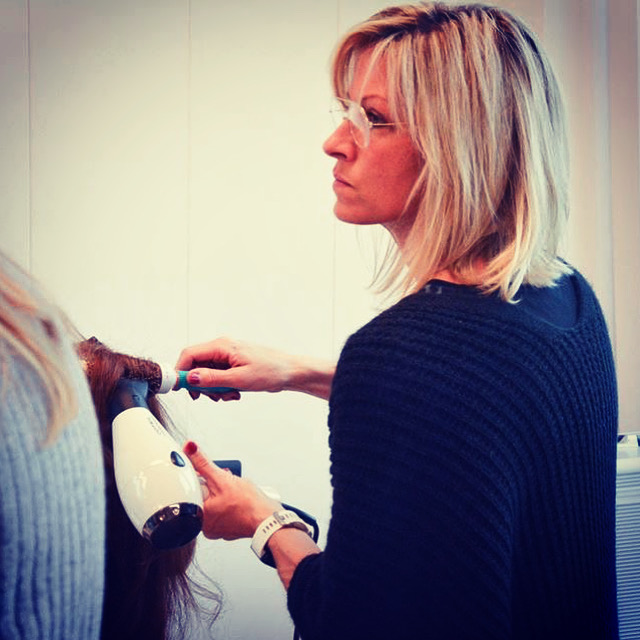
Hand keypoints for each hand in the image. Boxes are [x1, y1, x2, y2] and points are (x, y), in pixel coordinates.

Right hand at [175, 337, 335, 400]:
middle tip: (214, 396)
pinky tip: (235, 392)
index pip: (189, 355)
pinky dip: (222, 388)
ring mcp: (226, 356)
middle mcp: (221, 348)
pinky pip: (217, 377)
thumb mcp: (240, 379)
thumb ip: (213, 379)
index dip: (180, 371)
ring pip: (206, 375)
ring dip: (214, 389)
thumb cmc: (271, 371)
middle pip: (196, 366)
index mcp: (221, 346)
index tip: (180, 388)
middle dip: (202, 385)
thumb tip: (192, 378)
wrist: (290, 372)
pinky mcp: (231, 365)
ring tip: (231, 394)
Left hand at [183, 440, 280, 539]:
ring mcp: (218, 528)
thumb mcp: (222, 478)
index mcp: (199, 515)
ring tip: (234, 489)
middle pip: (204, 495)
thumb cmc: (249, 505)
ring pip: (215, 502)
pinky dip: (230, 502)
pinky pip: (224, 509)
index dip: (202, 477)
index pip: (192, 489)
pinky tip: (238, 498)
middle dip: (214, 484)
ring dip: (223, 492)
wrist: (268, 519)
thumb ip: (203, 463)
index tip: (210, 473)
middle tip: (226, 481)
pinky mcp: (229, 528)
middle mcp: (205, 526)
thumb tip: (190, 448)